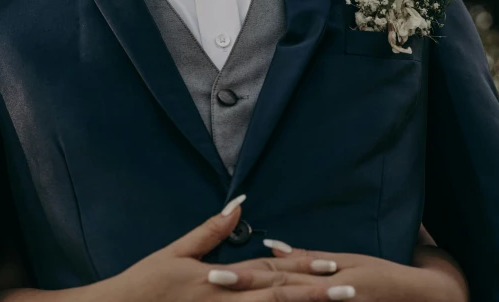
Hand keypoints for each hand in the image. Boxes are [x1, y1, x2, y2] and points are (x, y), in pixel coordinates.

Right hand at [101, 196, 356, 301]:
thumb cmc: (144, 284)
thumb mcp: (176, 253)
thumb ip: (210, 231)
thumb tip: (239, 204)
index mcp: (220, 279)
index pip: (269, 273)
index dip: (303, 270)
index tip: (334, 267)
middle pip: (278, 298)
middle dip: (317, 295)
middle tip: (354, 291)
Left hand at [207, 239, 467, 301]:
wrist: (423, 294)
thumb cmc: (380, 276)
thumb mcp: (344, 260)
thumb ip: (307, 257)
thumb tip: (271, 245)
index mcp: (321, 270)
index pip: (276, 270)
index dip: (244, 271)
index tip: (212, 271)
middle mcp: (324, 285)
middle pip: (277, 285)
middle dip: (243, 285)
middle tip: (211, 282)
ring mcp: (334, 299)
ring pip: (293, 300)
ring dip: (262, 298)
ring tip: (230, 298)